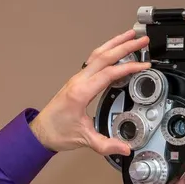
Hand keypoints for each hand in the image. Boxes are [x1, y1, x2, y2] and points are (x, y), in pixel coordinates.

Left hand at [29, 29, 150, 155]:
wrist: (40, 132)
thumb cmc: (56, 132)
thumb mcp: (84, 140)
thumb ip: (105, 145)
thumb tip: (124, 148)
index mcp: (80, 92)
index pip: (108, 73)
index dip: (128, 68)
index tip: (143, 65)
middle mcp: (78, 81)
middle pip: (104, 56)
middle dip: (125, 46)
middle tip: (142, 40)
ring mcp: (77, 79)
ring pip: (97, 54)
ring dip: (114, 43)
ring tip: (130, 36)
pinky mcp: (77, 81)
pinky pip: (93, 60)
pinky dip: (106, 51)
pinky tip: (114, 50)